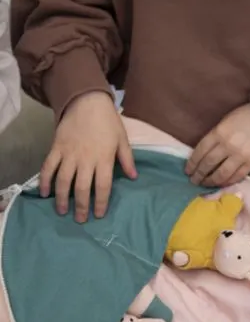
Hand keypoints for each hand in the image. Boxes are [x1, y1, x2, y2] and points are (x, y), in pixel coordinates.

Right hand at [40, 91, 136, 222]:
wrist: (86, 101)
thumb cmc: (108, 121)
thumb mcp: (122, 139)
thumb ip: (127, 159)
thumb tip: (133, 177)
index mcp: (104, 158)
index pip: (103, 186)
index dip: (101, 202)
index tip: (99, 215)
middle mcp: (86, 159)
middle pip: (82, 188)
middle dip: (81, 206)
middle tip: (80, 220)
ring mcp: (69, 154)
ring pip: (63, 181)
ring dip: (62, 198)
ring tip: (62, 211)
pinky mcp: (56, 148)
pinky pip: (48, 167)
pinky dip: (44, 181)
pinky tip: (44, 193)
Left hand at [186, 102, 249, 186]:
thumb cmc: (244, 118)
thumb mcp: (225, 122)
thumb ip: (214, 137)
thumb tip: (203, 155)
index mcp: (219, 132)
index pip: (200, 151)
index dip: (192, 163)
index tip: (188, 171)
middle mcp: (228, 145)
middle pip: (208, 164)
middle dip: (199, 175)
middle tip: (193, 181)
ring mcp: (240, 155)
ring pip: (221, 174)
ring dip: (211, 181)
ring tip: (205, 184)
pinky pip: (237, 176)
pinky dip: (227, 182)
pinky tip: (221, 183)